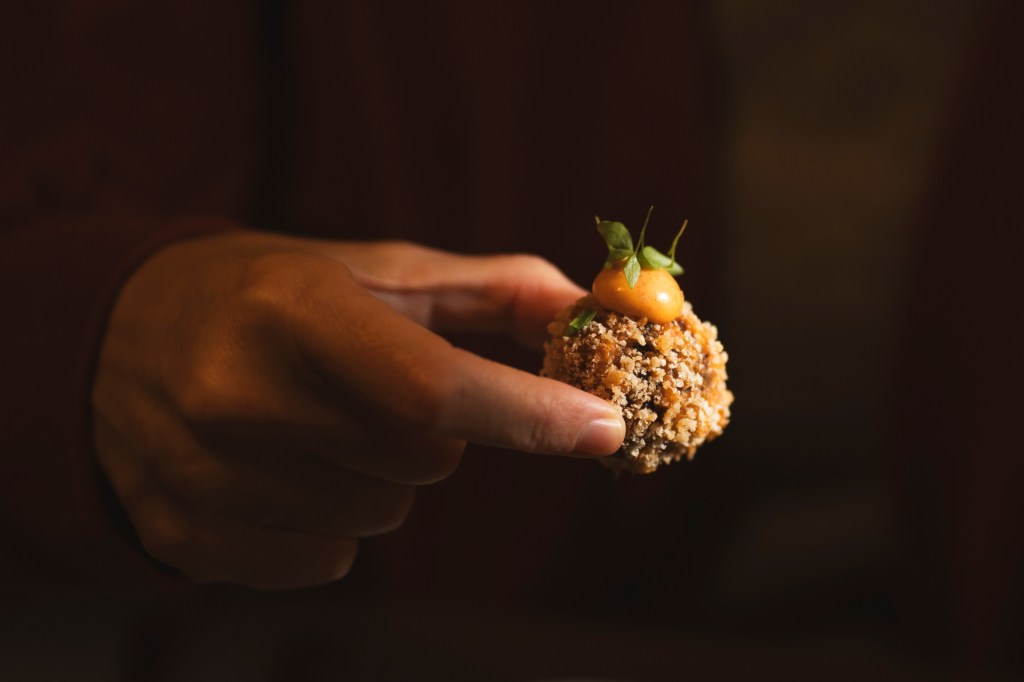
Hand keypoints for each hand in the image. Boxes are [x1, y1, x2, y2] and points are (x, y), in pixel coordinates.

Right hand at [91, 221, 624, 588]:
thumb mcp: (370, 269)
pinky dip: (336, 522)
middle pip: (423, 460)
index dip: (529, 413)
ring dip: (384, 477)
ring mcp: (206, 479)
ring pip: (384, 516)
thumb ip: (491, 290)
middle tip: (379, 389)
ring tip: (320, 423)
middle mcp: (237, 396)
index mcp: (289, 309)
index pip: (431, 386)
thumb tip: (590, 314)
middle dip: (435, 430)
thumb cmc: (266, 296)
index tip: (604, 427)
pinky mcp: (192, 541)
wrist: (115, 341)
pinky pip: (331, 561)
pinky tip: (286, 468)